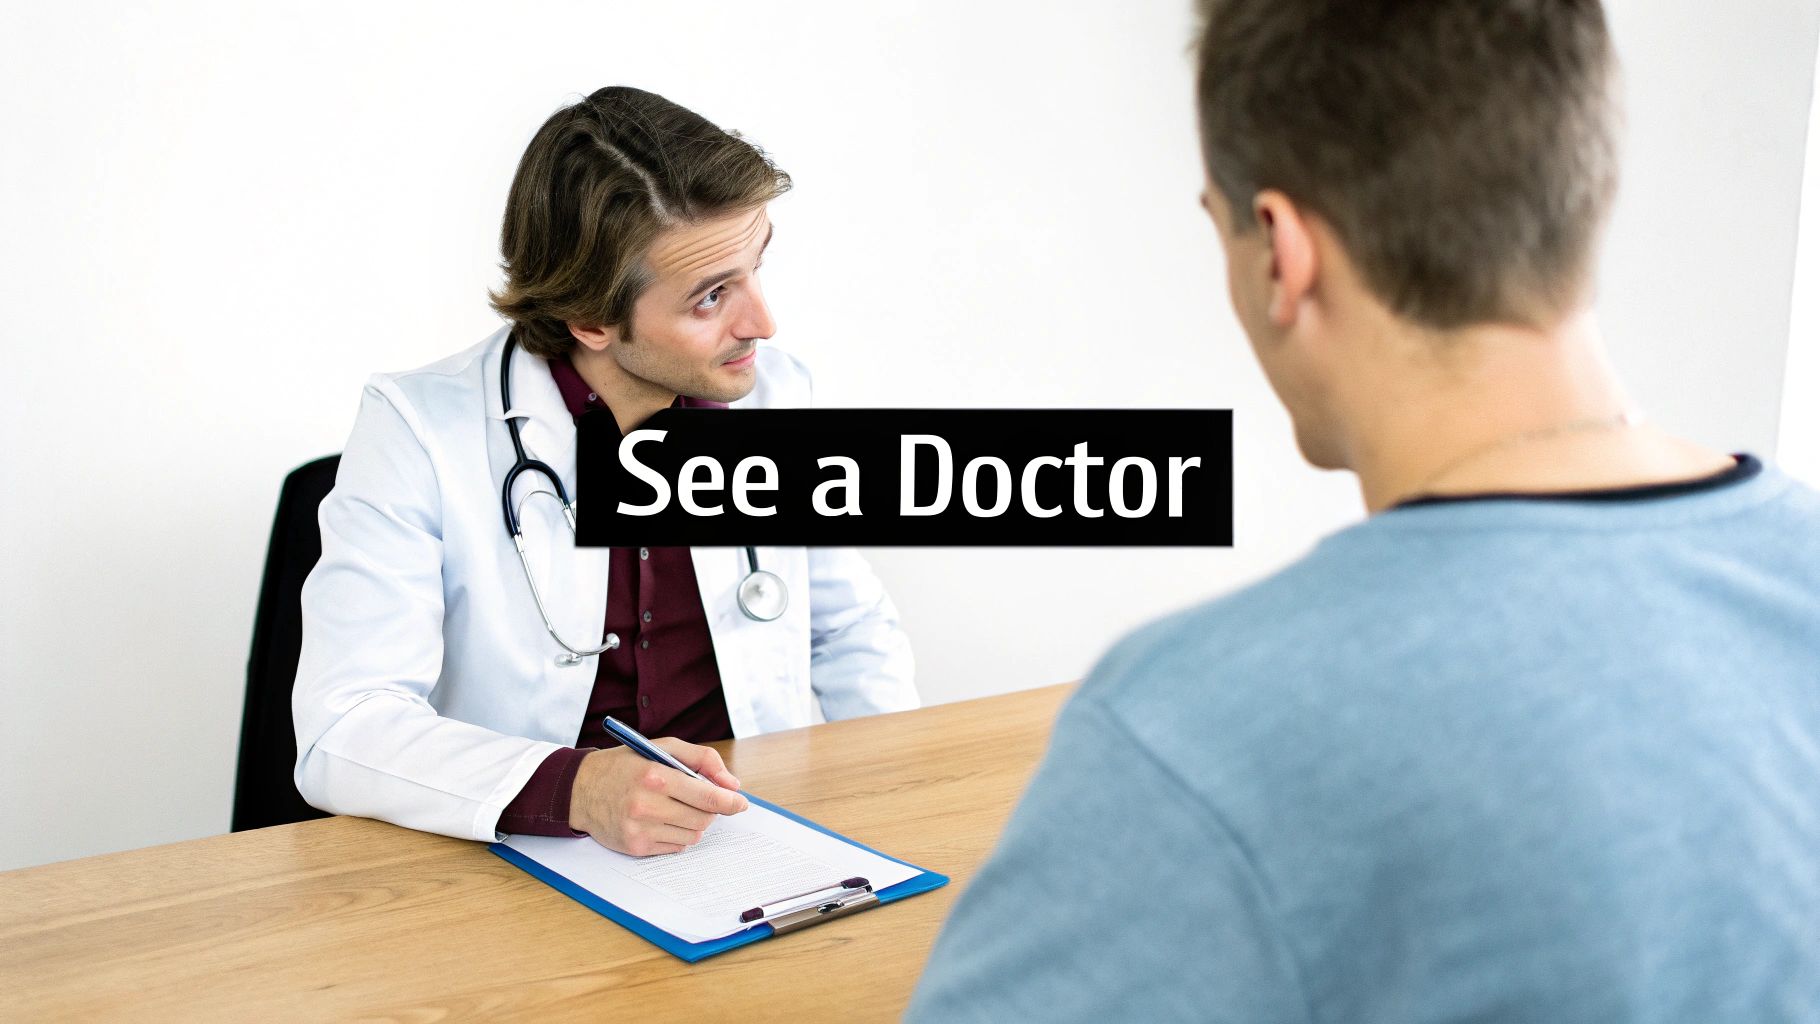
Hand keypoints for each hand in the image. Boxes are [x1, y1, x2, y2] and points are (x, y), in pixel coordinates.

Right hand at [569, 738, 747, 855]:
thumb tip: (732, 784)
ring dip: (694, 823)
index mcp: (655, 776)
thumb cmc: (625, 766)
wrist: (580, 790)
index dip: (730, 802)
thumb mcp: (662, 747)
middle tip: (700, 800)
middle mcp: (647, 805)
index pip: (707, 796)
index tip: (740, 803)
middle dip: (710, 810)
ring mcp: (640, 829)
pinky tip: (661, 820)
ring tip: (676, 808)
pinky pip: (675, 848)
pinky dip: (677, 835)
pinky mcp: (635, 848)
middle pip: (704, 819)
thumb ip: (702, 759)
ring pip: (692, 836)